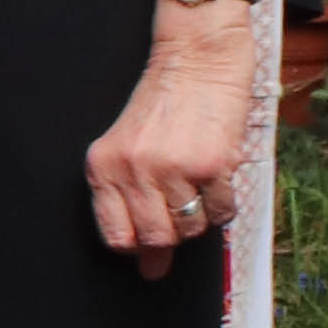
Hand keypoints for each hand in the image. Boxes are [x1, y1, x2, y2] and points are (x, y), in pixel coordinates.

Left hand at [86, 6, 253, 274]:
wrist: (197, 56)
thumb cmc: (164, 103)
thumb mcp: (131, 147)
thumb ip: (132, 204)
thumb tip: (150, 270)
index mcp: (103, 167)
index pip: (115, 236)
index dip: (137, 244)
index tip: (149, 239)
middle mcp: (133, 170)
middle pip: (155, 238)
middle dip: (173, 234)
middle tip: (181, 205)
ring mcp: (172, 169)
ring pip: (191, 229)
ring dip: (201, 215)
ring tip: (198, 182)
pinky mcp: (211, 166)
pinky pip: (222, 212)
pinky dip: (224, 203)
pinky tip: (218, 175)